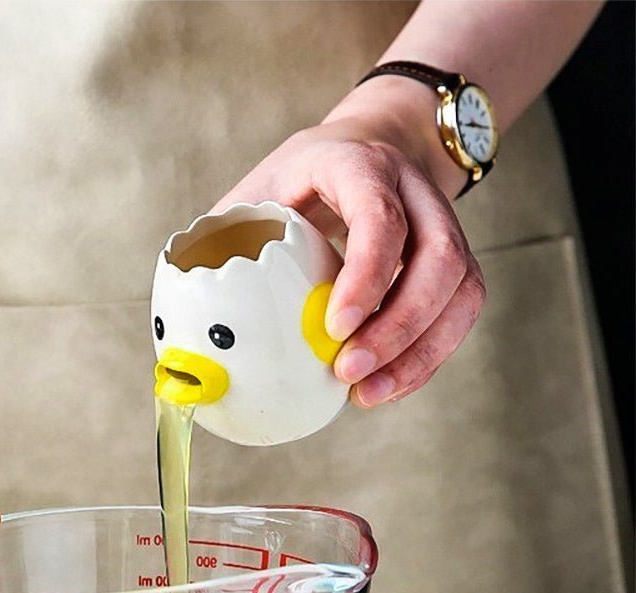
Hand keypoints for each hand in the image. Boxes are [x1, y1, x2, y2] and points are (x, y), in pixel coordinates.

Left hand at [213, 84, 485, 407]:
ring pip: (461, 290)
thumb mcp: (254, 194)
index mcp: (359, 165)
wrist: (363, 151)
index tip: (334, 327)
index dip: (366, 274)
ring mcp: (445, 224)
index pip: (379, 215)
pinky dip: (426, 357)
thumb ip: (221, 245)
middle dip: (398, 326)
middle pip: (439, 258)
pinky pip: (459, 314)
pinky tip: (387, 387)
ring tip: (368, 395)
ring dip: (418, 352)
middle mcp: (414, 190)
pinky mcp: (455, 262)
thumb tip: (179, 328)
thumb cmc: (296, 181)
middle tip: (348, 372)